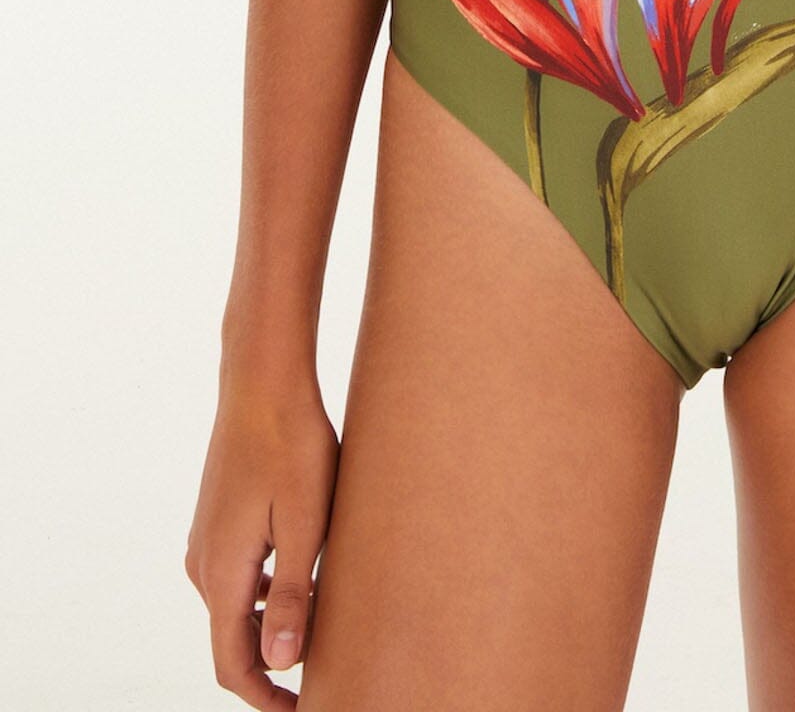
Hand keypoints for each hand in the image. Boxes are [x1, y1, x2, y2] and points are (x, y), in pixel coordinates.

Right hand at [185, 374, 339, 706]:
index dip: (266, 698)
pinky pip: (237, 576)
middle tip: (325, 670)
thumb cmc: (292, 445)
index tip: (303, 710)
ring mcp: (206, 540)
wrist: (262, 380)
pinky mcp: (218, 519)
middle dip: (273, 664)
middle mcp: (203, 564)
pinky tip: (304, 576)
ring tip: (324, 622)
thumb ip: (292, 594)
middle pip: (232, 640)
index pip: (232, 664)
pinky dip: (265, 592)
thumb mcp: (306, 523)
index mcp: (222, 574)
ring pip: (235, 607)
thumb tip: (281, 663)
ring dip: (271, 625)